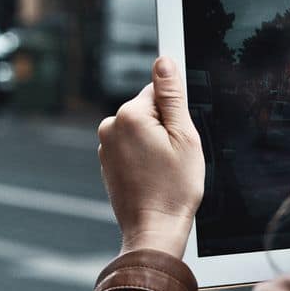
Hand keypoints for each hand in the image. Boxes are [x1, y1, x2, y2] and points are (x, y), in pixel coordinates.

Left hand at [97, 57, 204, 257]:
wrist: (154, 229)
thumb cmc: (174, 188)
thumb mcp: (184, 136)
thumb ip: (172, 95)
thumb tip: (163, 61)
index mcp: (129, 116)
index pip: (159, 91)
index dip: (177, 113)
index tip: (179, 135)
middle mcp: (110, 127)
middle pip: (149, 110)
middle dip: (165, 128)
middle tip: (175, 156)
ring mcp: (105, 146)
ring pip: (141, 129)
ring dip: (155, 143)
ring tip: (164, 169)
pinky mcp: (107, 162)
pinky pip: (132, 147)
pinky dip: (144, 157)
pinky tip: (153, 176)